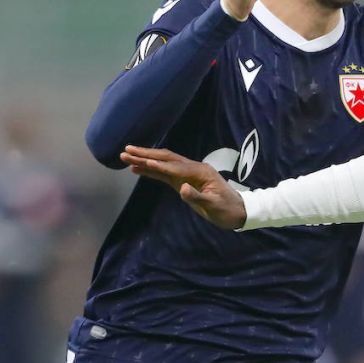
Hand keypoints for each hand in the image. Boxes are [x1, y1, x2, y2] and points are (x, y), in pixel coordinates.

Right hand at [120, 145, 247, 229]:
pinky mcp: (184, 181)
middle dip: (146, 155)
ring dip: (145, 159)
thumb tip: (183, 188)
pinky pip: (164, 173)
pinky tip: (138, 168)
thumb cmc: (227, 209)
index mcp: (201, 172)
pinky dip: (151, 170)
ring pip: (164, 163)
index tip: (142, 161)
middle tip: (126, 151)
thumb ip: (198, 196)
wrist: (237, 211)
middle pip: (166, 158)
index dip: (158, 164)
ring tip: (126, 156)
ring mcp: (188, 174)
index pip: (175, 167)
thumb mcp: (214, 206)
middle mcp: (193, 168)